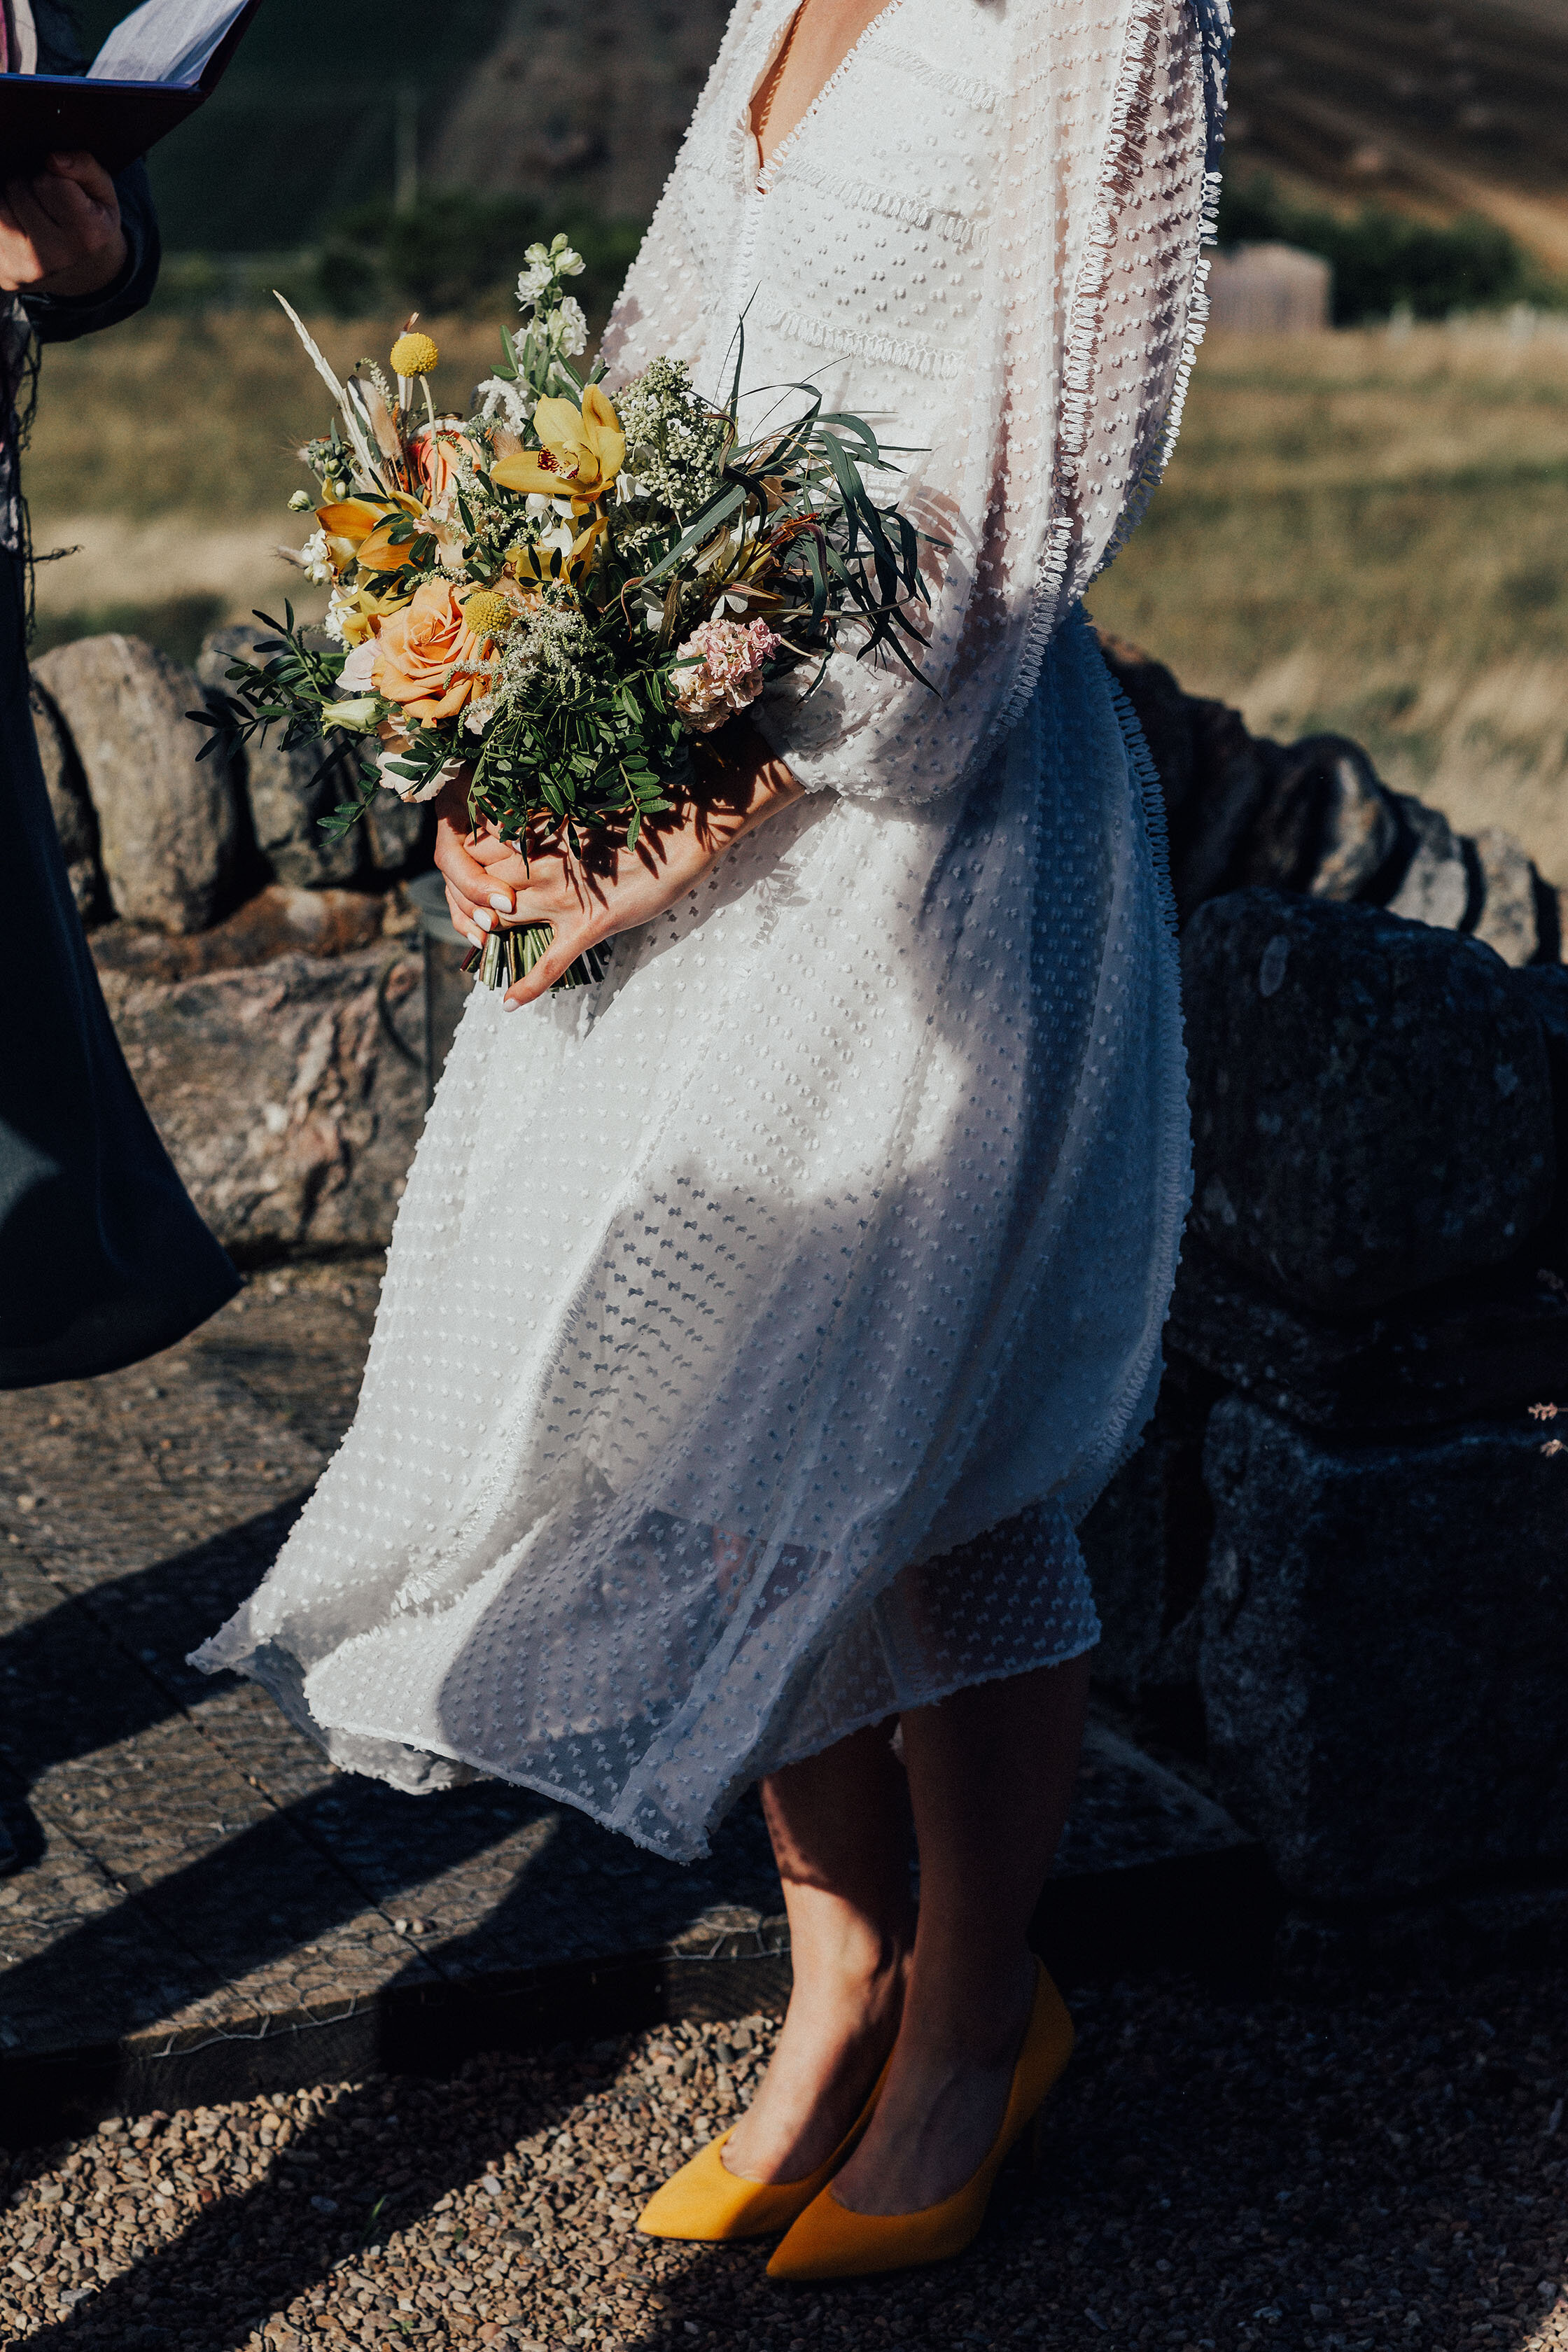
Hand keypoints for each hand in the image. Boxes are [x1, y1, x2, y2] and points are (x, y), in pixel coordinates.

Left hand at [0, 153, 126, 297]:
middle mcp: (54, 258)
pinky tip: (18, 228)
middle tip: (45, 202)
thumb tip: (52, 159)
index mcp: (86, 236)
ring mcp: (24, 269)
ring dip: (10, 201)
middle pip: (17, 189)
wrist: (87, 275)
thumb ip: (86, 166)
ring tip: (30, 214)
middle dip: (27, 186)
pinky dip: (3, 219)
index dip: (52, 177)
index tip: (62, 189)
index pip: (48, 181)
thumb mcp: (104, 194)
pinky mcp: (4, 274)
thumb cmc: (92, 222)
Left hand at [433, 720, 802, 1006]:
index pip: (476, 847)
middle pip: (478, 886)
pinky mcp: (590, 925)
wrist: (688, 829)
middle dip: (465, 903)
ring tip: (480, 953)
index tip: (464, 872)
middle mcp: (542, 864)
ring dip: (486, 940)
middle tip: (469, 916)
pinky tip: (508, 1005)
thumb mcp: (583, 807)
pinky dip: (526, 987)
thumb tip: (524, 821)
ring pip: (501, 923)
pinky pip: (549, 963)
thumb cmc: (643, 811)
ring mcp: (564, 897)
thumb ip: (550, 818)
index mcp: (539, 830)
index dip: (462, 864)